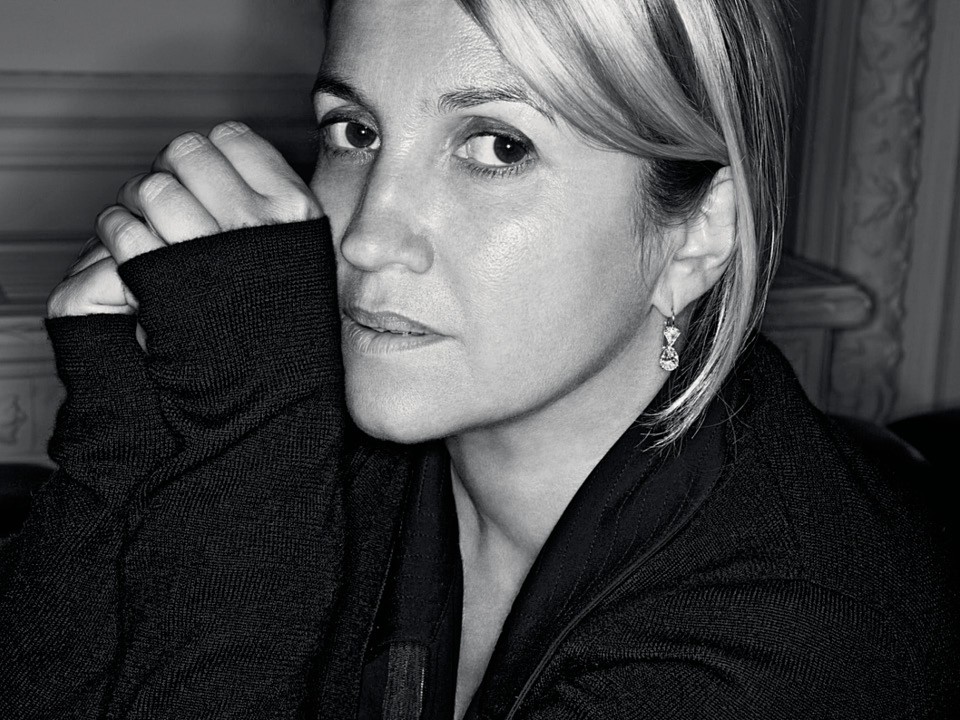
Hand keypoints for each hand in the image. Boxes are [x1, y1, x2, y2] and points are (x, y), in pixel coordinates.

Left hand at [48, 122, 320, 318]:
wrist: (269, 392)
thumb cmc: (287, 327)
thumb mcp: (306, 256)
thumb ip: (277, 206)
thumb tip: (230, 151)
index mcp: (295, 210)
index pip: (232, 138)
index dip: (208, 152)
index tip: (204, 176)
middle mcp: (256, 223)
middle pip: (186, 152)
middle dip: (170, 170)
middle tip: (170, 198)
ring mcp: (209, 249)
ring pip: (150, 187)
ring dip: (137, 201)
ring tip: (147, 224)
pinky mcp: (164, 278)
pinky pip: (120, 226)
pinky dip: (115, 231)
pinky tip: (130, 249)